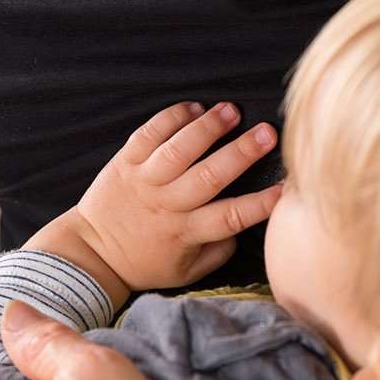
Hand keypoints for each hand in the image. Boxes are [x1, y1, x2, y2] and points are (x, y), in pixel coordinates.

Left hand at [24, 101, 280, 303]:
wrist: (92, 252)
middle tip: (268, 132)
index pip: (230, 217)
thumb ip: (219, 251)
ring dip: (207, 127)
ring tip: (231, 110)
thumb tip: (245, 228)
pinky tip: (193, 107)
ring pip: (179, 148)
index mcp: (186, 232)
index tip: (287, 188)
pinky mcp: (125, 162)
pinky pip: (149, 134)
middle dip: (242, 152)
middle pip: (210, 175)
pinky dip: (171, 117)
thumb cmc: (145, 262)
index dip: (261, 203)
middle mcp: (167, 204)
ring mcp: (145, 180)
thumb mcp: (187, 271)